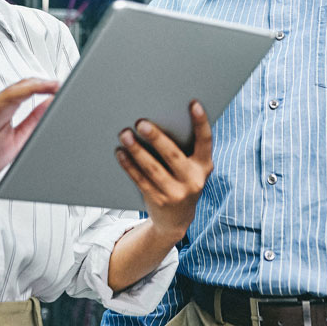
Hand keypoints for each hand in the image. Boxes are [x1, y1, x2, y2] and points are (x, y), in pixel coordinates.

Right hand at [0, 76, 57, 197]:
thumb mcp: (17, 140)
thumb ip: (31, 122)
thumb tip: (49, 105)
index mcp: (6, 114)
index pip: (27, 93)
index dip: (44, 87)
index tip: (61, 86)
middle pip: (20, 90)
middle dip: (40, 85)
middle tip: (57, 84)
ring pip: (6, 96)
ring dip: (25, 88)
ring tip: (42, 84)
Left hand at [116, 101, 213, 240]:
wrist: (176, 221)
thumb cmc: (182, 182)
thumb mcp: (191, 169)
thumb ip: (184, 150)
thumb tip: (157, 123)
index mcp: (204, 167)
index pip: (206, 141)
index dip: (201, 122)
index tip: (193, 104)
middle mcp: (193, 181)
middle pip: (173, 155)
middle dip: (156, 138)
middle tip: (141, 123)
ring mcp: (176, 193)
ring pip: (153, 169)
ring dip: (137, 150)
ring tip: (125, 135)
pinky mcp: (158, 201)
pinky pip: (141, 180)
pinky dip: (129, 166)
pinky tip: (121, 153)